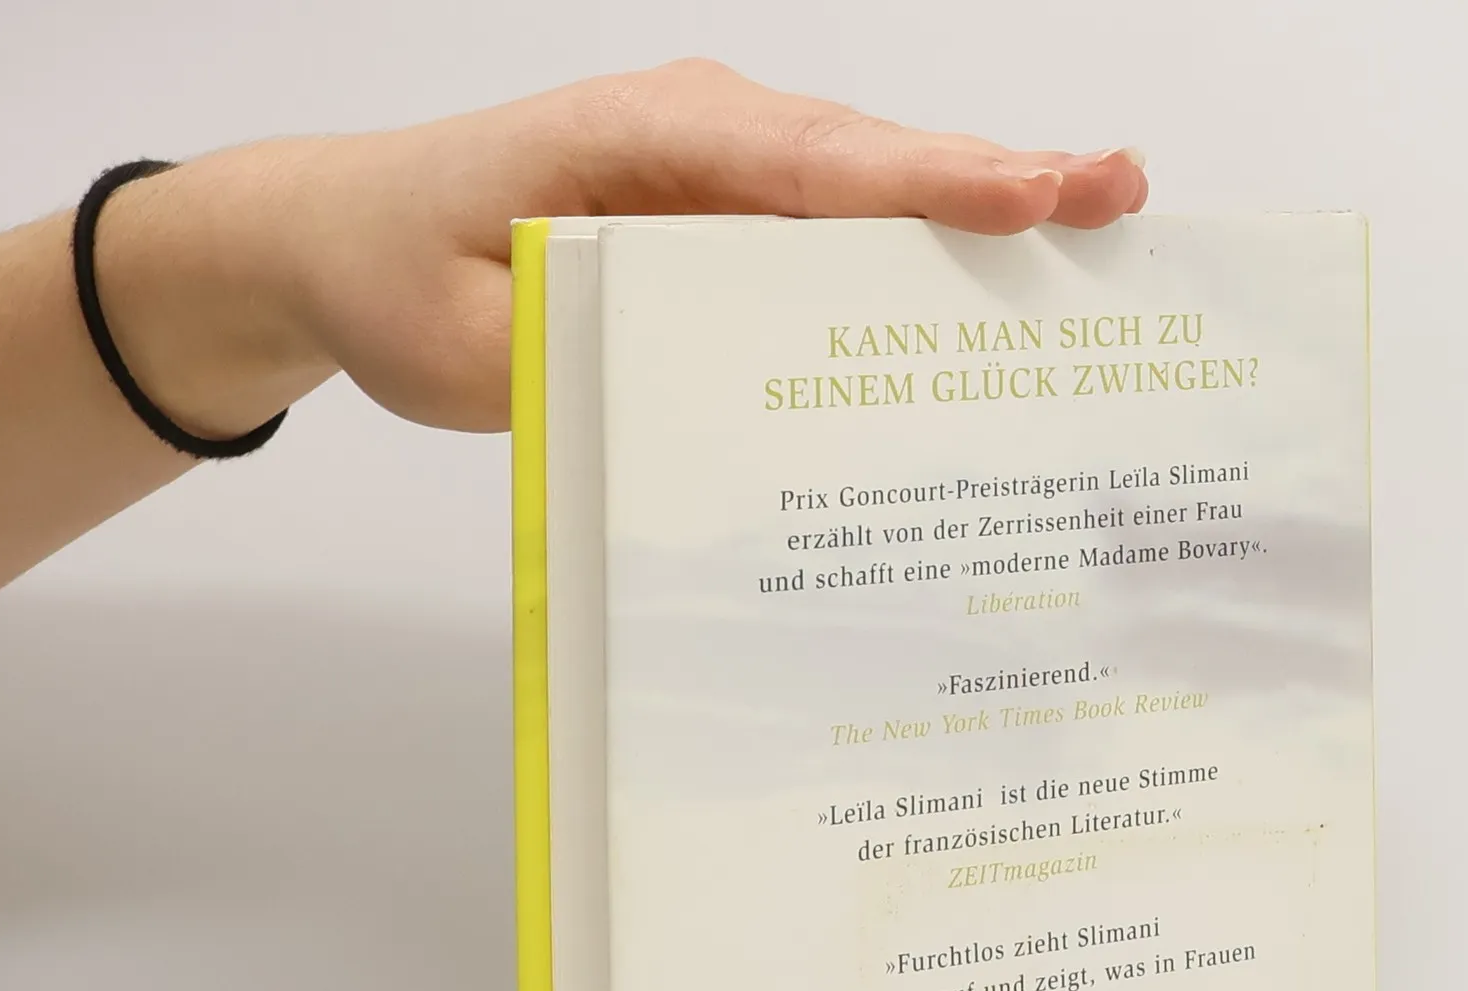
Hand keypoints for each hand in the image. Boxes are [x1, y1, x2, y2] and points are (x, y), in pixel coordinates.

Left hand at [112, 62, 1149, 436]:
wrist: (348, 242)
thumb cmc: (403, 277)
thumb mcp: (469, 342)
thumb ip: (585, 351)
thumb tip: (709, 378)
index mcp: (638, 139)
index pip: (802, 162)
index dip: (920, 185)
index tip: (1026, 199)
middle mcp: (698, 134)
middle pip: (867, 161)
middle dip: (997, 182)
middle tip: (1118, 196)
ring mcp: (720, 171)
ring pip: (869, 190)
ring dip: (982, 211)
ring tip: (1098, 227)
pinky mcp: (726, 219)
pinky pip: (838, 230)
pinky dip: (921, 250)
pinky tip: (998, 281)